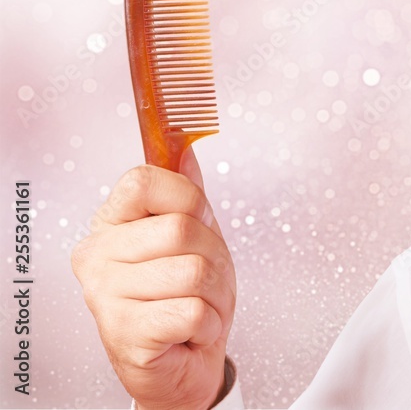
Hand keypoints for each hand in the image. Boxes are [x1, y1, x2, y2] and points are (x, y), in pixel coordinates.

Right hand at [72, 149, 235, 409]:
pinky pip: (192, 310)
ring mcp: (105, 296)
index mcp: (111, 225)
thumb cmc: (185, 297)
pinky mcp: (124, 334)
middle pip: (180, 228)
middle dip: (212, 256)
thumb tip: (183, 149)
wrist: (183, 361)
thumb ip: (186, 193)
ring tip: (195, 306)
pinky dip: (206, 323)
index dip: (186, 198)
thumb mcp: (194, 236)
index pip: (144, 180)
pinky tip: (189, 330)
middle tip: (201, 279)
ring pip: (193, 271)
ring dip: (213, 294)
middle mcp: (98, 257)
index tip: (195, 219)